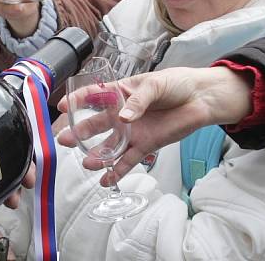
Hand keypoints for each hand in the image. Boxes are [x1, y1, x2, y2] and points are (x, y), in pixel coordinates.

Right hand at [57, 67, 251, 183]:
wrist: (201, 99)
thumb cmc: (176, 84)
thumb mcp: (155, 84)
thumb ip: (138, 101)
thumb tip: (123, 118)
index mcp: (121, 91)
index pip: (93, 95)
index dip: (76, 100)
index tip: (63, 107)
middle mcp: (122, 113)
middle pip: (96, 124)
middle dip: (79, 132)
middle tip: (65, 140)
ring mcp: (133, 131)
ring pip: (109, 146)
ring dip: (97, 155)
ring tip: (86, 162)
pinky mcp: (146, 145)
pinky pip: (128, 160)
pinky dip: (116, 171)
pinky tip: (105, 180)